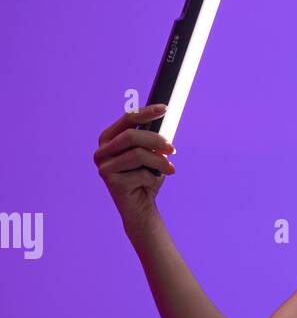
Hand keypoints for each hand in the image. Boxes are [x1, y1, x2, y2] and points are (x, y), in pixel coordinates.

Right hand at [92, 104, 175, 236]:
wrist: (140, 209)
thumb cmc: (145, 178)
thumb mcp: (149, 155)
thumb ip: (151, 139)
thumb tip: (164, 118)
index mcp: (108, 138)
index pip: (127, 119)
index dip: (146, 112)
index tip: (165, 108)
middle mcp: (102, 151)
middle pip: (132, 136)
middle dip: (156, 141)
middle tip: (173, 149)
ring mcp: (103, 166)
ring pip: (138, 155)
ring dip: (159, 162)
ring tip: (171, 169)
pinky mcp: (110, 182)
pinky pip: (140, 174)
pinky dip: (152, 178)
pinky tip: (151, 184)